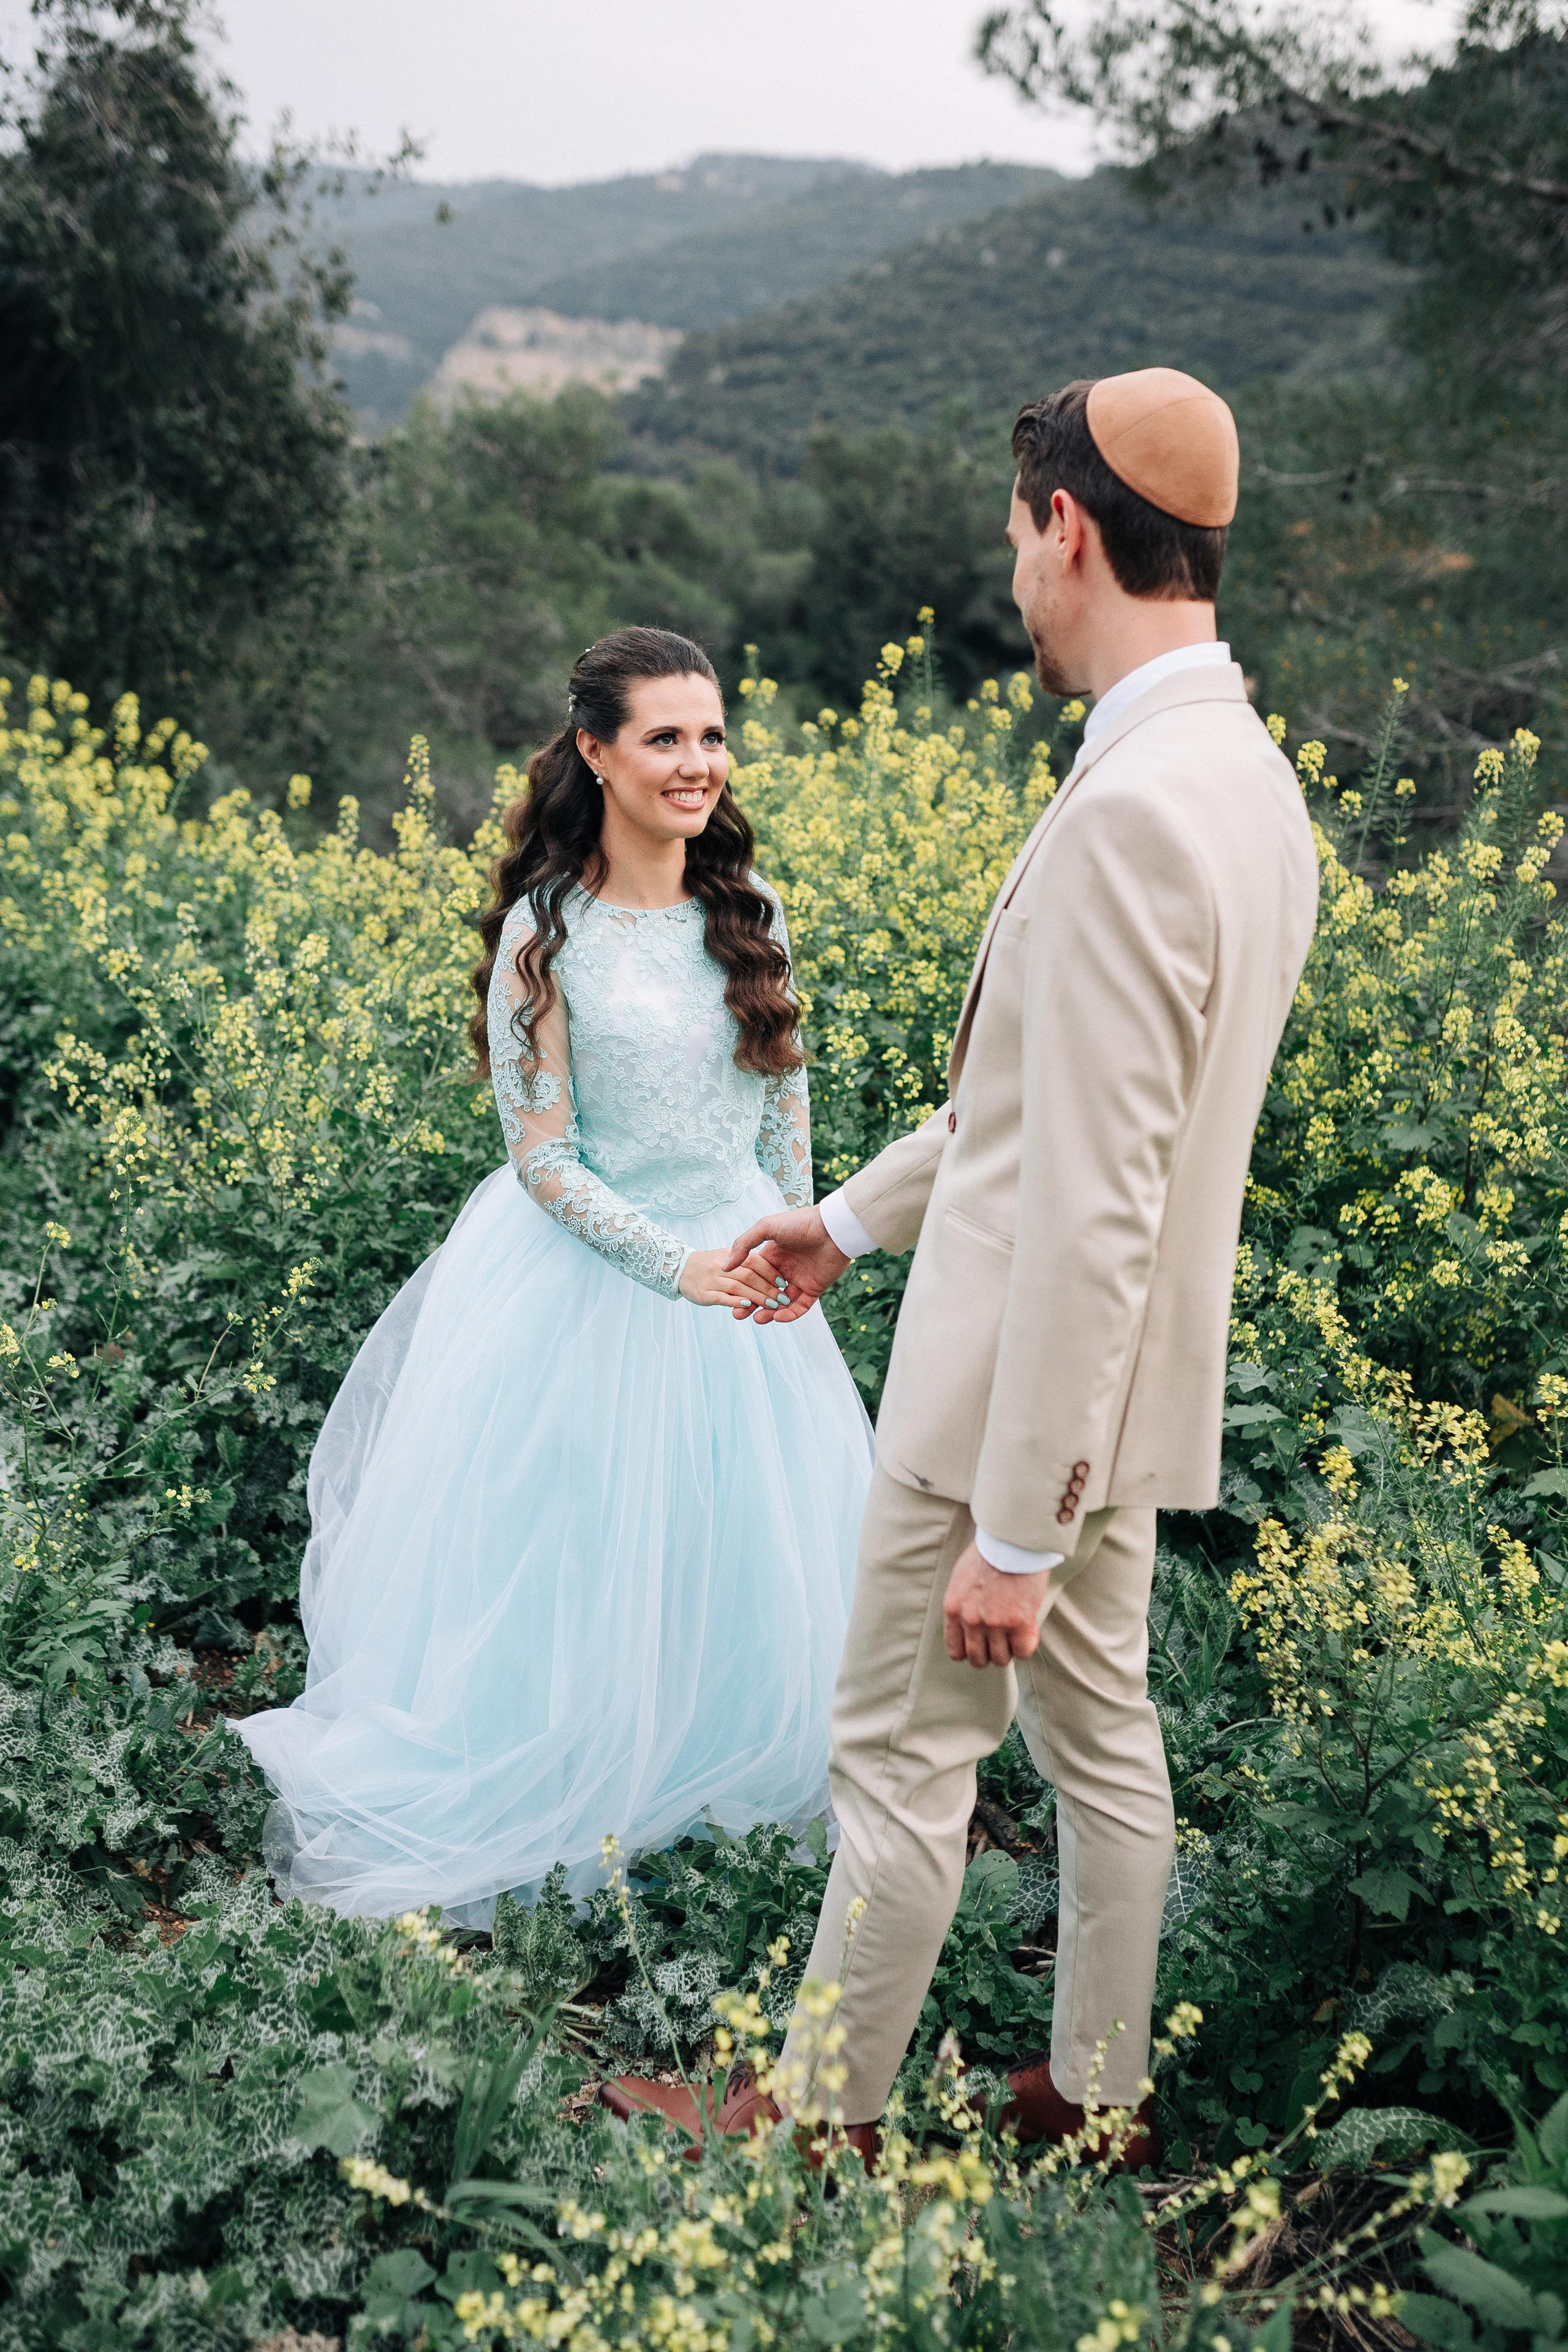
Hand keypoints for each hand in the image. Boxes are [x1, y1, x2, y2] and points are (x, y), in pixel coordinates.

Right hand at [679, 1247, 783, 1310]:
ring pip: (738, 1288)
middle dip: (768, 1288)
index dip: (769, 1272)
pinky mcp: (702, 1294)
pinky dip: (736, 1302)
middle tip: (783, 1298)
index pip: (754, 1261)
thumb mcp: (724, 1253)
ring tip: (773, 1305)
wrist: (675, 1266)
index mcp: (729, 1254)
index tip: (782, 1282)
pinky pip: (721, 1298)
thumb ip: (742, 1256)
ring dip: (757, 1298)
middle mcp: (720, 1266)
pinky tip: (748, 1306)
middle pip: (749, 1276)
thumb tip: (764, 1268)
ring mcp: (710, 1280)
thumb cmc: (706, 1263)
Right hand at [723, 1206, 850, 1323]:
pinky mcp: (814, 1289)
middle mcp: (785, 1270)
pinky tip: (778, 1317)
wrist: (831, 1228)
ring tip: (758, 1319)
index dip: (743, 1289)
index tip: (730, 1299)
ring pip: (782, 1304)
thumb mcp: (766, 1227)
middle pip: (766, 1293)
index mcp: (772, 1257)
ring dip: (770, 1313)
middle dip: (753, 1305)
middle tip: (739, 1315)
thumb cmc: (799, 1223)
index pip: (754, 1278)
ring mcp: (800, 1281)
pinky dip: (790, 1314)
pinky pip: (800, 1307)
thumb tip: (724, 1265)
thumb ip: (743, 1244)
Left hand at [943, 1540, 1052, 1668]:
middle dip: (990, 1654)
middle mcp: (971, 1620)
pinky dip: (1026, 1646)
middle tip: (1000, 1642)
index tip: (980, 1646)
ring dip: (1009, 1650)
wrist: (1011, 1541)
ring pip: (1001, 1659)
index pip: (956, 1650)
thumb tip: (969, 1623)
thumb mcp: (962, 1578)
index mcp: (954, 1609)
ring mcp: (995, 1623)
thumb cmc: (989, 1553)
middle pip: (978, 1659)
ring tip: (1014, 1635)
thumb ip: (963, 1604)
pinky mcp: (1019, 1622)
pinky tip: (1027, 1631)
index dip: (969, 1652)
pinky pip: (1022, 1651)